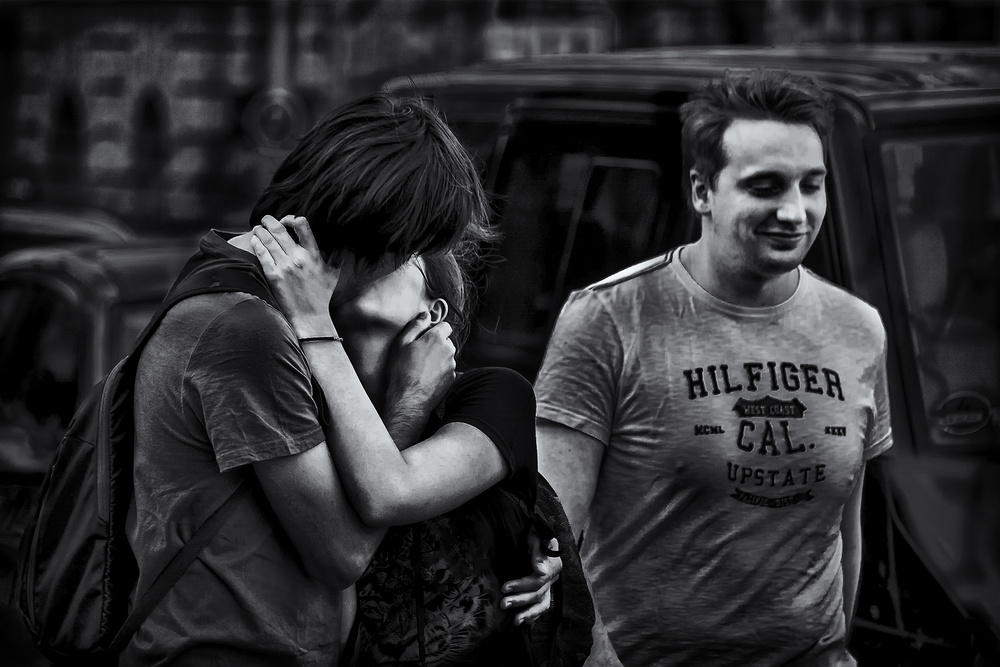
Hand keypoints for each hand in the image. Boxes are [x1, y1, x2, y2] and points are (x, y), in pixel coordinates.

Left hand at [250, 215, 340, 336]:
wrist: (310, 317)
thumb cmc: (322, 295)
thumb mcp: (334, 273)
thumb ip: (337, 256)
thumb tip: (343, 243)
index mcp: (313, 254)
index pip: (302, 226)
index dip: (292, 218)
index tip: (287, 220)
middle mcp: (298, 258)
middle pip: (279, 230)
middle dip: (270, 221)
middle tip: (266, 219)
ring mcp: (285, 267)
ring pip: (268, 240)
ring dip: (260, 231)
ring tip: (258, 228)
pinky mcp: (274, 276)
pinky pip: (262, 254)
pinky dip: (256, 244)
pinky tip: (254, 240)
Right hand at [386, 312, 456, 420]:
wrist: (409, 399)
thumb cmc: (402, 370)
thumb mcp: (402, 343)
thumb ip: (416, 326)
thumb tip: (425, 315)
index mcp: (437, 338)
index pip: (445, 326)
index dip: (435, 330)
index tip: (424, 337)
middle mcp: (449, 350)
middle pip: (446, 341)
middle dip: (436, 344)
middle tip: (419, 353)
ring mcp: (452, 365)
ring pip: (447, 355)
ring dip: (438, 358)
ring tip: (422, 367)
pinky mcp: (452, 379)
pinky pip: (447, 369)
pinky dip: (440, 370)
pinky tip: (427, 376)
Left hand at [501, 529, 561, 625]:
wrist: (539, 535)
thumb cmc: (536, 534)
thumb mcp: (536, 537)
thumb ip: (538, 552)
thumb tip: (540, 571)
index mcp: (553, 564)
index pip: (538, 580)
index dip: (521, 585)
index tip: (504, 587)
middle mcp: (553, 577)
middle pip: (538, 593)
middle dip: (520, 600)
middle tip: (503, 604)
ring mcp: (550, 586)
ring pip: (543, 604)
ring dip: (529, 613)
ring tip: (515, 621)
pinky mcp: (545, 591)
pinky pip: (542, 607)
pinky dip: (534, 616)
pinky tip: (524, 623)